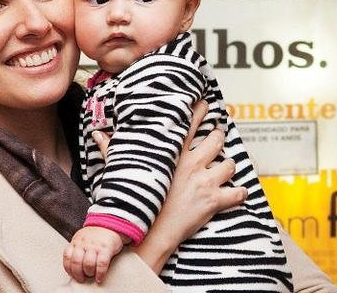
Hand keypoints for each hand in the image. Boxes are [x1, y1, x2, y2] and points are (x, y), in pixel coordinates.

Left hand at [63, 226, 123, 283]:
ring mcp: (95, 245)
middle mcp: (84, 243)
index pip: (67, 257)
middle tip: (82, 278)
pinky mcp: (106, 248)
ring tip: (92, 275)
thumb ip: (76, 249)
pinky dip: (100, 273)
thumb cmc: (97, 234)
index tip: (72, 274)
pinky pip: (102, 264)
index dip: (69, 268)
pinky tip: (100, 277)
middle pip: (76, 262)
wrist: (111, 223)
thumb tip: (72, 265)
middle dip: (78, 274)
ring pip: (88, 264)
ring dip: (89, 273)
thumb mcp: (82, 238)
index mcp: (76, 241)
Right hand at [92, 100, 246, 272]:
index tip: (205, 104)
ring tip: (225, 166)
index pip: (191, 122)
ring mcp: (205, 182)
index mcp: (172, 154)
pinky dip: (239, 193)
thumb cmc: (135, 202)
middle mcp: (192, 163)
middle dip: (220, 135)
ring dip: (229, 165)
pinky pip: (236, 193)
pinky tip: (237, 193)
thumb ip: (111, 150)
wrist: (148, 233)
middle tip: (218, 135)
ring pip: (229, 164)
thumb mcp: (123, 172)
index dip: (201, 110)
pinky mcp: (214, 201)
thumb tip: (97, 134)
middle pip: (217, 139)